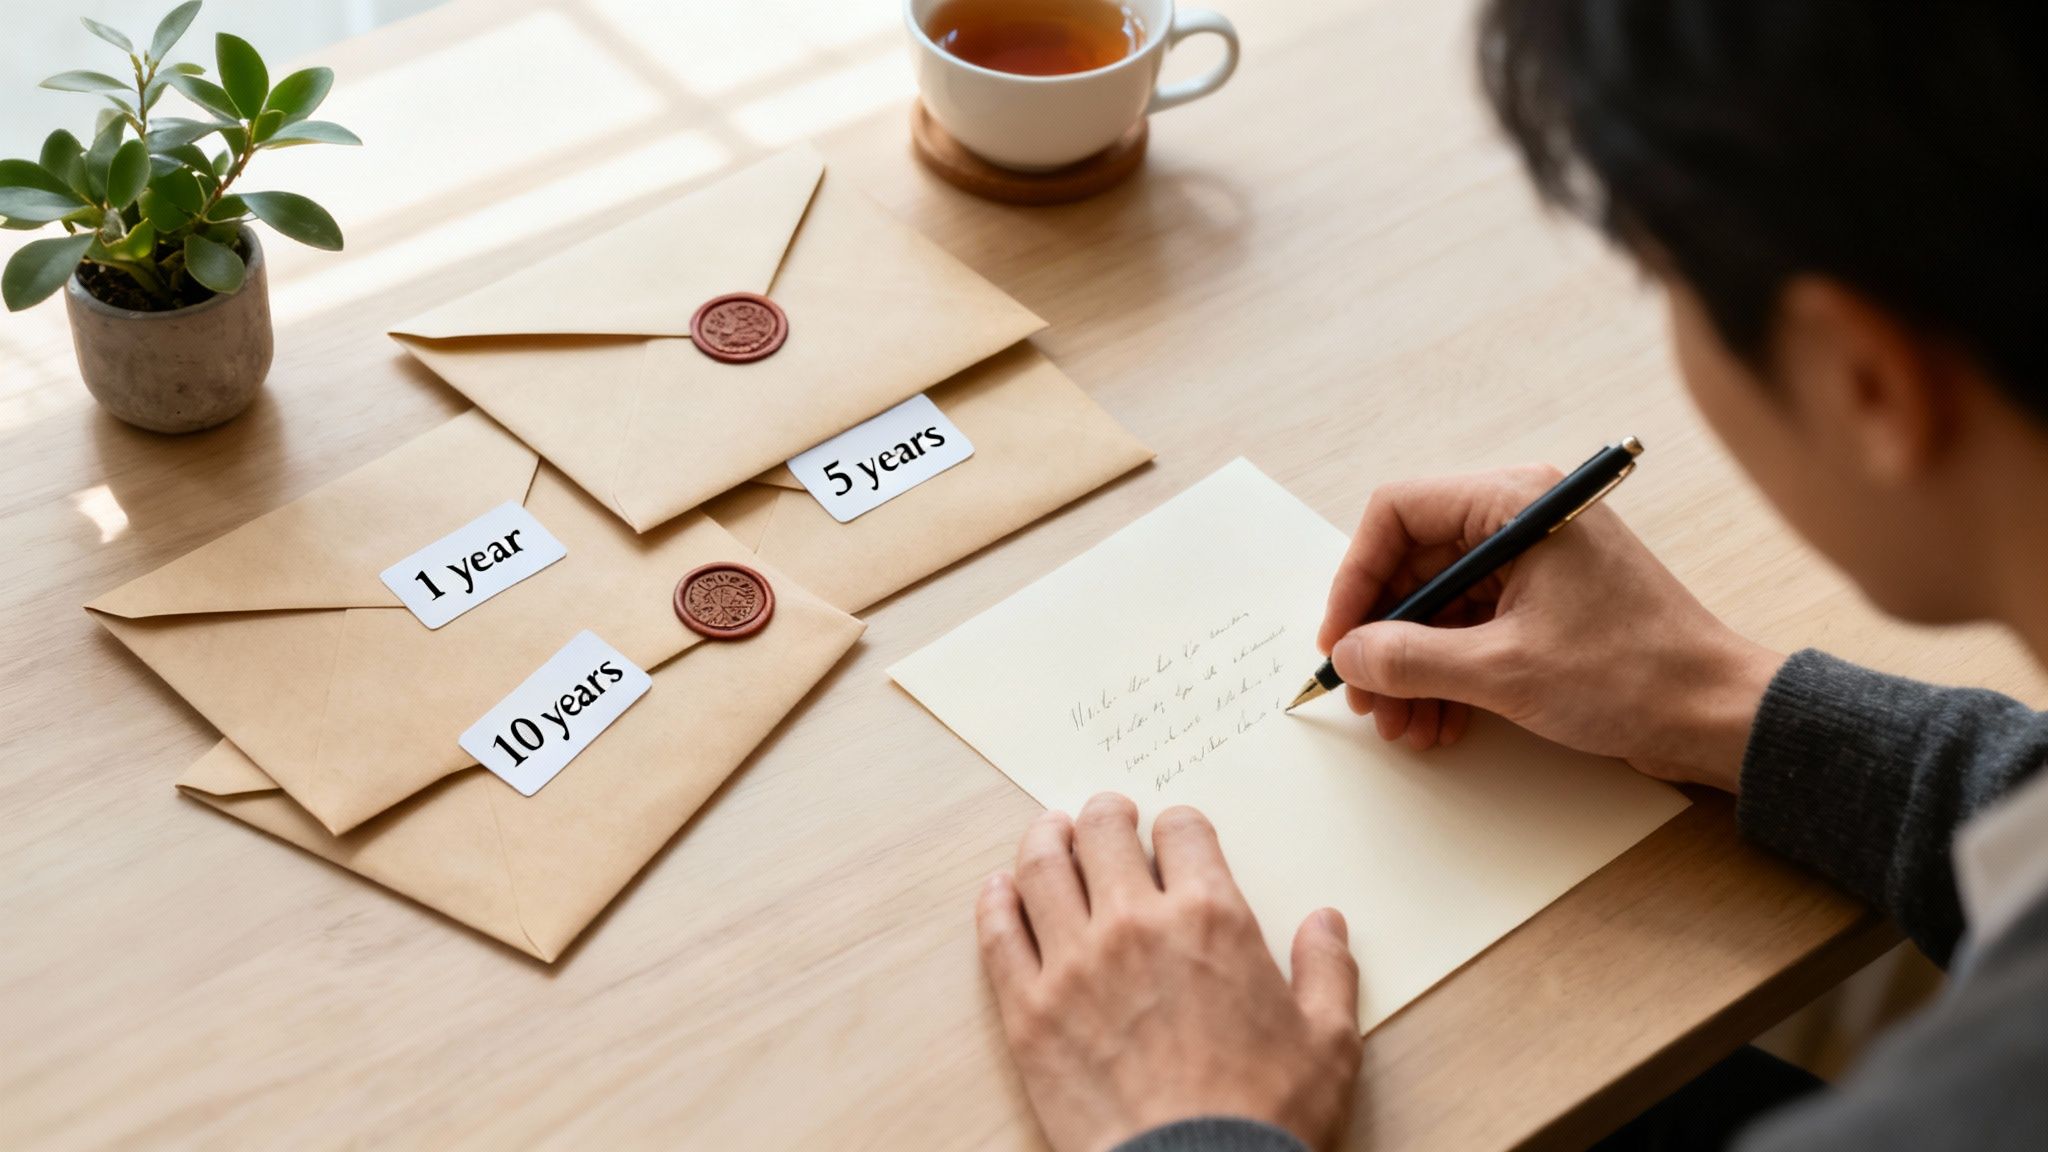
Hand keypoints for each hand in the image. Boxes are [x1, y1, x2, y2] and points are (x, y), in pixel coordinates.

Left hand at [977, 796, 1361, 1151]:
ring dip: (1045, 838)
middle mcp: (1134, 924)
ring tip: (1050, 832)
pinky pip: (999, 934)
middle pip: (1102, 833)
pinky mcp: (1029, 1010)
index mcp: (1210, 918)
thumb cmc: (1265, 1116)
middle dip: (1107, 814)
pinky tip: (1000, 889)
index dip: (1179, 826)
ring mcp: (1073, 964)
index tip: (1175, 833)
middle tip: (1107, 815)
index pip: (1183, 832)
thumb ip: (1327, 971)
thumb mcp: (1328, 1043)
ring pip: (1042, 869)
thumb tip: (1327, 923)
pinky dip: (996, 901)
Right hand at [1316, 466, 1782, 791]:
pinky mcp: (1546, 603)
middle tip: (1367, 696)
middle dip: (1384, 637)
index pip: (1398, 512)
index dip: (1357, 577)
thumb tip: (1350, 654)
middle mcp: (1523, 519)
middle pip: (1414, 563)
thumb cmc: (1634, 675)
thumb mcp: (1504, 670)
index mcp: (1517, 504)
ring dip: (1412, 666)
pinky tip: (1440, 721)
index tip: (1342, 637)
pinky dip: (1447, 673)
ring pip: (1439, 603)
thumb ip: (1412, 658)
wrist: (1717, 715)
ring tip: (1404, 724)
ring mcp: (1536, 562)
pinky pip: (1471, 627)